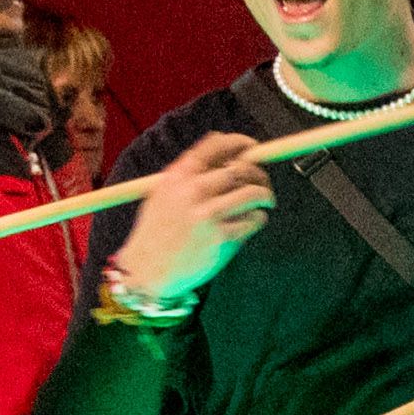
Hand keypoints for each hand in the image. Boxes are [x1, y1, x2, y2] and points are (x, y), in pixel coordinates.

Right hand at [106, 132, 273, 305]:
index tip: (253, 147)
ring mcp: (208, 215)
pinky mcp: (222, 238)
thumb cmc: (159, 232)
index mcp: (177, 176)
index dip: (240, 143)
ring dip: (265, 196)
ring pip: (254, 193)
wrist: (147, 271)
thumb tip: (233, 159)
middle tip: (263, 183)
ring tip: (265, 202)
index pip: (216, 146)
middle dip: (259, 174)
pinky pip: (254, 220)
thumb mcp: (163, 195)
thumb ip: (192, 176)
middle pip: (241, 169)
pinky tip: (251, 222)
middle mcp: (192, 191)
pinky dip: (258, 219)